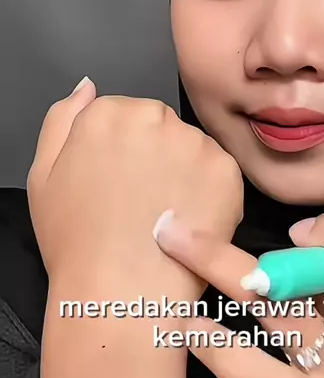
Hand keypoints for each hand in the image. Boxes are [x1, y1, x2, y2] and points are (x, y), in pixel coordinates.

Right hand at [27, 77, 243, 377]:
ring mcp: (194, 142)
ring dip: (184, 172)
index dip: (122, 153)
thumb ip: (64, 118)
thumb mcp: (43, 174)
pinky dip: (210, 193)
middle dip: (156, 155)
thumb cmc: (75, 238)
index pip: (124, 115)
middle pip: (160, 127)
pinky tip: (190, 222)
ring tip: (167, 216)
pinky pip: (218, 173)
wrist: (121, 291)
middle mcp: (155, 115)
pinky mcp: (227, 170)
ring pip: (191, 149)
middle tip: (143, 202)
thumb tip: (88, 86)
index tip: (118, 184)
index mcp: (109, 111)